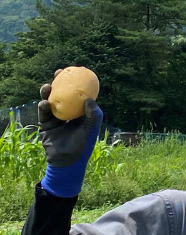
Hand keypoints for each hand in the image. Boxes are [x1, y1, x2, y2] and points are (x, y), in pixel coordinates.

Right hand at [37, 76, 102, 197]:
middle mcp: (68, 113)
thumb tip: (90, 100)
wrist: (67, 161)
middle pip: (63, 95)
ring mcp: (56, 118)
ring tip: (47, 87)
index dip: (77, 83)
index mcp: (81, 113)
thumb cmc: (83, 145)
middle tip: (58, 74)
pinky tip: (44, 103)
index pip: (78, 95)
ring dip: (48, 93)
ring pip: (51, 101)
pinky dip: (44, 107)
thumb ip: (93, 115)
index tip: (76, 72)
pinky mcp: (46, 125)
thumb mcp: (91, 129)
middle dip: (60, 83)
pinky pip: (44, 113)